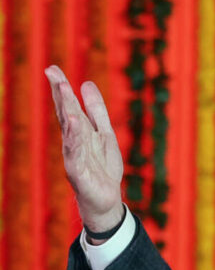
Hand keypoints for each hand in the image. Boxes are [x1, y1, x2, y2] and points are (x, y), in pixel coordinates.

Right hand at [45, 64, 124, 232]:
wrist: (107, 200)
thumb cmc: (103, 168)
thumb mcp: (105, 134)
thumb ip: (97, 111)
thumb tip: (86, 83)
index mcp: (79, 132)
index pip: (68, 107)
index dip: (61, 89)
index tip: (53, 69)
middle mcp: (73, 142)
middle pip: (66, 114)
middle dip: (61, 94)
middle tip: (53, 73)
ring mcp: (74, 156)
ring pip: (69, 130)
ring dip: (66, 109)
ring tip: (64, 90)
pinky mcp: (78, 171)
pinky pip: (75, 152)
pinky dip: (74, 137)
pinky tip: (73, 123)